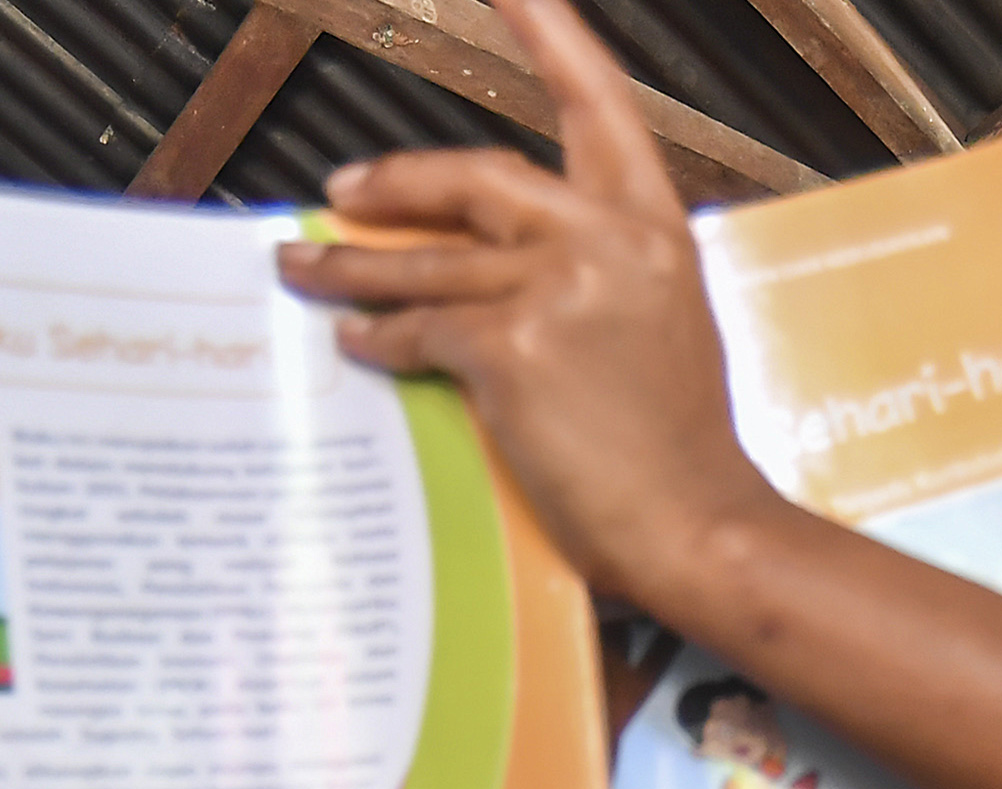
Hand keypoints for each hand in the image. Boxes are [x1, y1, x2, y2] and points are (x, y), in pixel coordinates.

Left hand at [271, 0, 777, 598]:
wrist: (696, 525)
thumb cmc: (678, 450)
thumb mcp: (658, 327)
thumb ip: (593, 274)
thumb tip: (499, 267)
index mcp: (651, 225)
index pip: (594, 101)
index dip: (546, 32)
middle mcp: (606, 239)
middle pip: (476, 177)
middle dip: (396, 184)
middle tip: (342, 193)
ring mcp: (560, 290)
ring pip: (428, 262)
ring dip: (352, 268)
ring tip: (305, 271)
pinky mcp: (514, 347)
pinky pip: (421, 329)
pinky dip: (378, 337)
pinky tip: (355, 343)